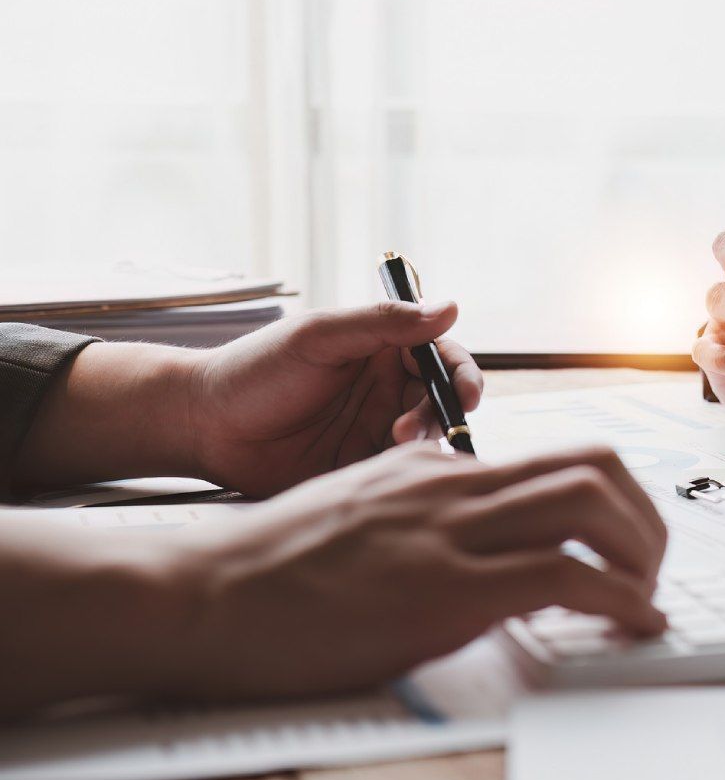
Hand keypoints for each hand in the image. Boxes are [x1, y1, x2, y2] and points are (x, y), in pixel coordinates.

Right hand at [153, 443, 667, 701]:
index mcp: (436, 473)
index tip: (631, 543)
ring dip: (646, 551)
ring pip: (592, 503)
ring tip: (649, 598)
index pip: (558, 457)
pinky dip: (623, 598)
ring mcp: (450, 533)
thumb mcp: (362, 525)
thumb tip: (481, 556)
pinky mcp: (443, 588)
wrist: (197, 595)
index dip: (618, 498)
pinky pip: (566, 575)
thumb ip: (426, 526)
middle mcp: (453, 487)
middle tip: (654, 569)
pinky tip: (636, 624)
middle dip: (648, 517)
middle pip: (595, 465)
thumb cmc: (267, 576)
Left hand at [188, 300, 484, 496]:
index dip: (461, 375)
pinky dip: (405, 472)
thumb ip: (383, 323)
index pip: (441, 357)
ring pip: (426, 438)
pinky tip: (388, 473)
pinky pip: (398, 470)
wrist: (203, 425)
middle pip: (441, 401)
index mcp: (381, 349)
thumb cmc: (254, 370)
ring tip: (391, 445)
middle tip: (409, 430)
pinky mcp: (360, 466)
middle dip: (439, 415)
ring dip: (422, 443)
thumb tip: (449, 307)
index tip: (465, 395)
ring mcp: (374, 429)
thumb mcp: (319, 337)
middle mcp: (386, 388)